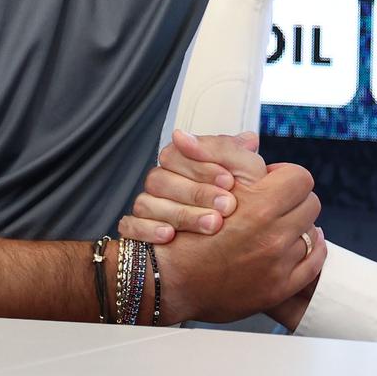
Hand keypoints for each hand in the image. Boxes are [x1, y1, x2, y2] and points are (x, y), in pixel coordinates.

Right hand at [120, 129, 268, 241]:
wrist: (244, 241)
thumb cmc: (243, 200)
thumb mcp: (245, 171)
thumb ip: (224, 148)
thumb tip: (186, 135)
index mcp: (183, 162)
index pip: (175, 155)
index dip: (201, 168)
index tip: (228, 181)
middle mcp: (162, 182)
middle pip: (160, 179)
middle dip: (196, 193)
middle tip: (226, 206)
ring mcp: (148, 206)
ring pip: (146, 203)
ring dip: (181, 214)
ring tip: (211, 224)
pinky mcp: (138, 230)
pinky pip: (131, 227)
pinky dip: (148, 230)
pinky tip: (169, 235)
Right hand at [149, 162, 325, 324]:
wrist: (168, 281)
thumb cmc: (183, 234)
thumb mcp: (203, 184)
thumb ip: (230, 156)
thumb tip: (250, 139)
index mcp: (260, 206)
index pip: (300, 178)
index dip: (285, 176)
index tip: (274, 181)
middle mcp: (273, 236)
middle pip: (310, 204)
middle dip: (293, 200)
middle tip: (276, 204)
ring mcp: (278, 265)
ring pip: (311, 233)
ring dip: (296, 227)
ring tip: (278, 227)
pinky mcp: (279, 288)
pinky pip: (314, 264)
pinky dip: (311, 251)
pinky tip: (296, 245)